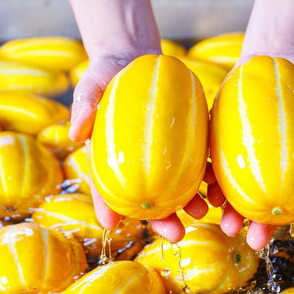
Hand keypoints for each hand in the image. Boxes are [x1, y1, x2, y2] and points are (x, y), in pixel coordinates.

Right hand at [71, 54, 208, 241]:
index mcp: (113, 156)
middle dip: (162, 218)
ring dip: (190, 202)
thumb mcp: (92, 84)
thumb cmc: (109, 74)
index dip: (109, 206)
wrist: (137, 60)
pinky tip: (217, 184)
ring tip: (203, 212)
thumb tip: (76, 133)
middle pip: (149, 196)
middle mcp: (140, 162)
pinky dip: (206, 174)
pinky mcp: (185, 139)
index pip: (108, 186)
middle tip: (177, 234)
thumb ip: (84, 105)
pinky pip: (196, 159)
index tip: (112, 225)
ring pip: (176, 185)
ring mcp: (164, 153)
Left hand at [208, 55, 293, 249]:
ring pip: (238, 193)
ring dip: (231, 212)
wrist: (263, 64)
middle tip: (255, 240)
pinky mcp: (221, 146)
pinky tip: (208, 194)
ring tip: (226, 225)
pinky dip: (211, 183)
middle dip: (262, 224)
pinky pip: (215, 168)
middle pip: (267, 202)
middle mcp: (268, 166)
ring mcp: (243, 159)